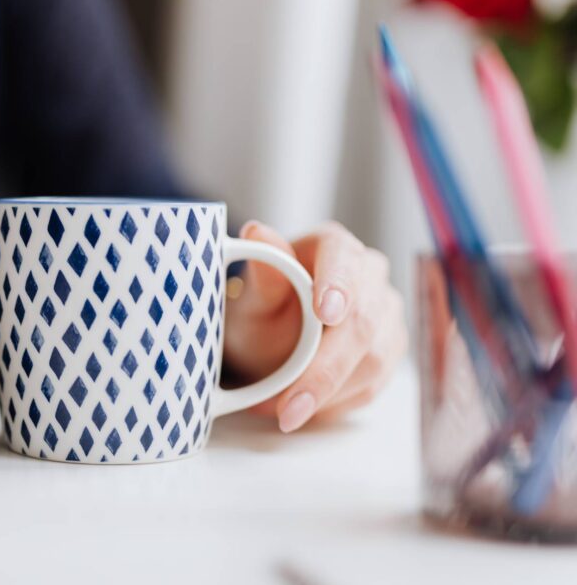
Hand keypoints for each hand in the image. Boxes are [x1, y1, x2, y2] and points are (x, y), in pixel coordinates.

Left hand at [223, 220, 406, 431]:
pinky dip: (336, 402)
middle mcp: (369, 274)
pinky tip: (307, 409)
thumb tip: (256, 231)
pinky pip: (372, 384)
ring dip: (328, 394)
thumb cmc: (264, 307)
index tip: (324, 313)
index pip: (344, 258)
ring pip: (373, 359)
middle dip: (325, 369)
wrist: (271, 336)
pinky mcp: (390, 349)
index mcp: (334, 246)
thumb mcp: (254, 293)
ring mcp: (386, 313)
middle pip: (362, 320)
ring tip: (284, 413)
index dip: (338, 285)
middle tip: (290, 406)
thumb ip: (263, 271)